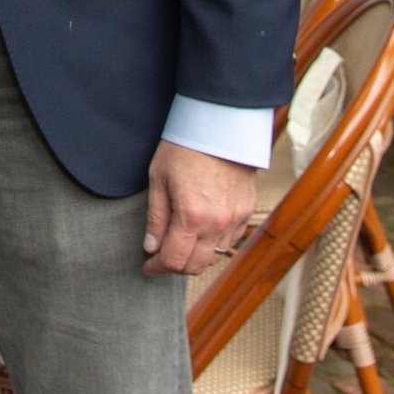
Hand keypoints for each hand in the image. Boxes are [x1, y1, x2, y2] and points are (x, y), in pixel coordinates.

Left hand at [141, 140, 255, 277]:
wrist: (219, 126)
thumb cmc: (184, 147)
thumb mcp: (159, 179)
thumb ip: (156, 218)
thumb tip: (151, 247)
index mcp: (192, 217)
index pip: (174, 260)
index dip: (157, 267)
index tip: (148, 266)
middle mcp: (217, 224)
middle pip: (196, 266)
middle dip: (175, 266)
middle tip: (160, 258)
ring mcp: (235, 220)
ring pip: (214, 256)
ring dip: (195, 257)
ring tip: (180, 244)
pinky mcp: (246, 212)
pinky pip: (230, 241)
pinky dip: (214, 244)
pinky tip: (201, 233)